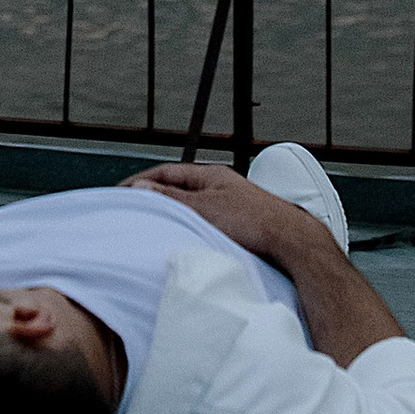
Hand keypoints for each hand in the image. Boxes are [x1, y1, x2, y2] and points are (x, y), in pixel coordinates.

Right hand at [119, 161, 317, 268]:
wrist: (290, 241)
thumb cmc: (255, 221)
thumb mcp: (203, 209)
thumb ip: (171, 200)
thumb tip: (141, 188)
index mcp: (211, 175)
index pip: (167, 172)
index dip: (143, 181)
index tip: (124, 193)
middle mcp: (221, 186)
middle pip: (179, 188)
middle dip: (157, 197)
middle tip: (136, 210)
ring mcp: (231, 204)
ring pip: (193, 206)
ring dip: (174, 214)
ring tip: (158, 226)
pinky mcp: (239, 224)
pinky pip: (206, 220)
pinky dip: (191, 227)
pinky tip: (188, 239)